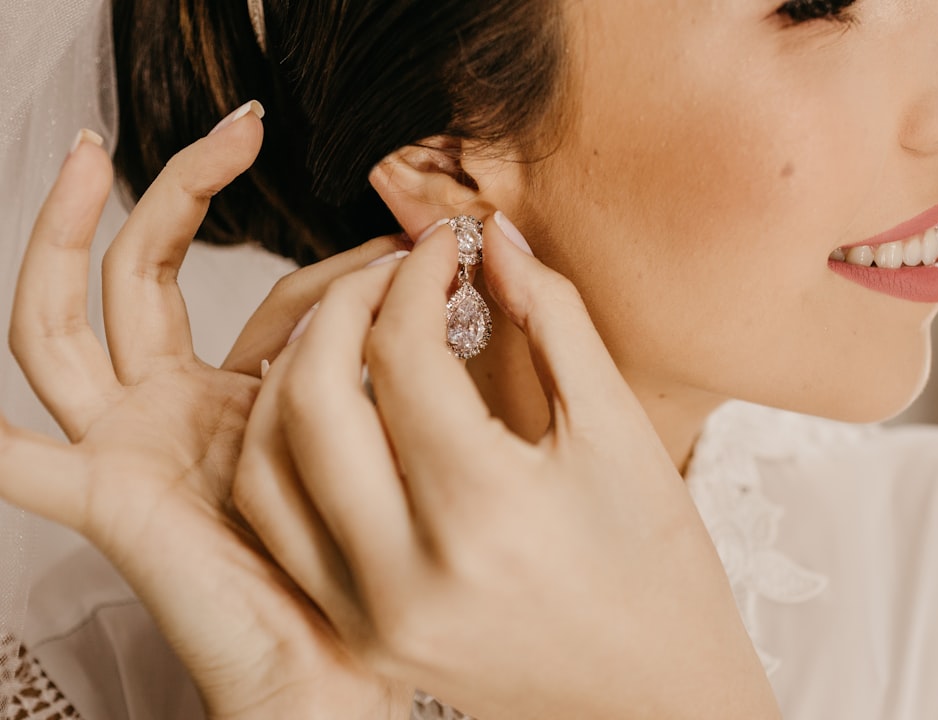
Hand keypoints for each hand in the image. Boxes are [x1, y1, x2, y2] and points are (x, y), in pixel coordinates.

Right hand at [0, 110, 412, 718]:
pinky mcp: (104, 500)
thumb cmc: (362, 564)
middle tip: (237, 127)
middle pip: (146, 276)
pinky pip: (19, 463)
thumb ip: (372, 356)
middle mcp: (171, 411)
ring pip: (67, 322)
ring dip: (64, 235)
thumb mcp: (369, 430)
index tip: (416, 243)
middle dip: (178, 192)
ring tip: (88, 154)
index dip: (342, 267)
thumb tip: (418, 268)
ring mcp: (128, 447)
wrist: (331, 670)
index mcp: (238, 398)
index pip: (277, 299)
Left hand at [234, 214, 780, 718]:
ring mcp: (370, 614)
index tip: (445, 248)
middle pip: (313, 401)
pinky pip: (280, 527)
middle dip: (343, 308)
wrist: (653, 700)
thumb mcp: (620, 432)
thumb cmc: (660, 574)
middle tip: (390, 273)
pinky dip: (283, 452)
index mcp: (484, 512)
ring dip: (293, 376)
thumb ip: (554, 321)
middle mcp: (405, 573)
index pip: (404, 356)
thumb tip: (497, 243)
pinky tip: (326, 412)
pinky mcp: (359, 633)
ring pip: (268, 464)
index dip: (417, 278)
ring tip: (349, 331)